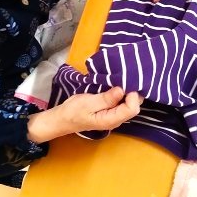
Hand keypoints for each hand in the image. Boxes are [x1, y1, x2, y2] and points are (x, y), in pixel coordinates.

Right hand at [27, 87, 142, 143]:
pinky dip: (122, 93)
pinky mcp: (111, 111)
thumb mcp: (88, 103)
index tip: (125, 82)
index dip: (132, 95)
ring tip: (123, 78)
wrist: (63, 118)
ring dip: (128, 92)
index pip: (132, 109)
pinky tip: (118, 84)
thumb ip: (106, 98)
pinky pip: (122, 102)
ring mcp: (114, 116)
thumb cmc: (74, 111)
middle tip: (126, 77)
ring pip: (129, 104)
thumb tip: (122, 90)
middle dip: (133, 92)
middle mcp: (116, 120)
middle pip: (134, 107)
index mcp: (111, 120)